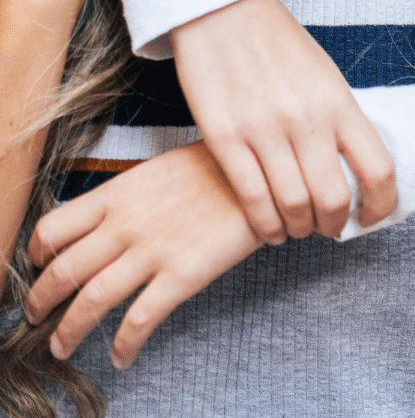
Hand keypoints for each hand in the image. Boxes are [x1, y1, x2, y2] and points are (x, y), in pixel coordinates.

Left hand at [26, 142, 261, 368]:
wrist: (269, 171)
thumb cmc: (219, 166)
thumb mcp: (162, 169)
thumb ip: (128, 196)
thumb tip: (103, 222)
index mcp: (118, 193)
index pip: (52, 229)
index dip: (36, 255)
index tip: (39, 267)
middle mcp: (126, 223)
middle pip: (61, 273)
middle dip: (39, 303)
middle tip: (37, 318)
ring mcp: (153, 250)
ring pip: (90, 302)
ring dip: (67, 332)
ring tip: (62, 347)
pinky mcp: (183, 274)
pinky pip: (139, 321)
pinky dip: (123, 345)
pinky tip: (122, 356)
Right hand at [172, 0, 396, 240]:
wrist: (225, 13)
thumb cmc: (279, 44)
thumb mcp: (325, 75)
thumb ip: (338, 118)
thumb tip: (352, 165)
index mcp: (339, 101)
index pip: (378, 168)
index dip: (381, 205)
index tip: (372, 217)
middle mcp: (308, 119)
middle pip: (333, 198)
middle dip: (334, 224)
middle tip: (328, 228)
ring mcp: (265, 130)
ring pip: (292, 205)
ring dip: (298, 228)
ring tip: (297, 229)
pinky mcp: (225, 138)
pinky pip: (252, 199)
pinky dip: (264, 225)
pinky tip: (269, 229)